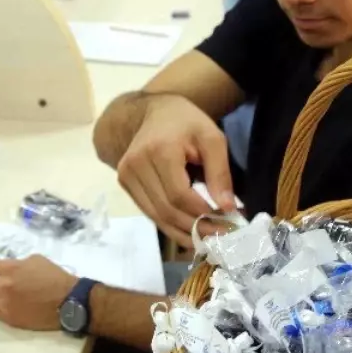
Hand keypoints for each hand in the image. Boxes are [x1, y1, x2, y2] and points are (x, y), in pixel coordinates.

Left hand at [0, 255, 77, 329]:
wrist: (68, 301)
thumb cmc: (55, 278)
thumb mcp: (37, 260)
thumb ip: (18, 263)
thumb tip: (9, 268)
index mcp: (11, 269)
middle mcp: (4, 287)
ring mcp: (6, 305)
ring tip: (2, 297)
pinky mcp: (10, 319)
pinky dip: (0, 309)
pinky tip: (10, 306)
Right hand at [117, 94, 233, 247]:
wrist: (152, 111)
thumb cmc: (186, 122)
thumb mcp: (212, 138)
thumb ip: (219, 172)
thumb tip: (227, 208)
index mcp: (159, 150)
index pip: (179, 195)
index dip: (202, 213)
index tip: (226, 223)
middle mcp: (136, 165)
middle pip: (166, 209)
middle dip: (195, 227)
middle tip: (220, 237)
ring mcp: (126, 175)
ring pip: (156, 216)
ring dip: (182, 233)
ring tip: (206, 240)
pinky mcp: (124, 182)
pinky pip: (149, 212)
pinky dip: (169, 225)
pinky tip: (188, 232)